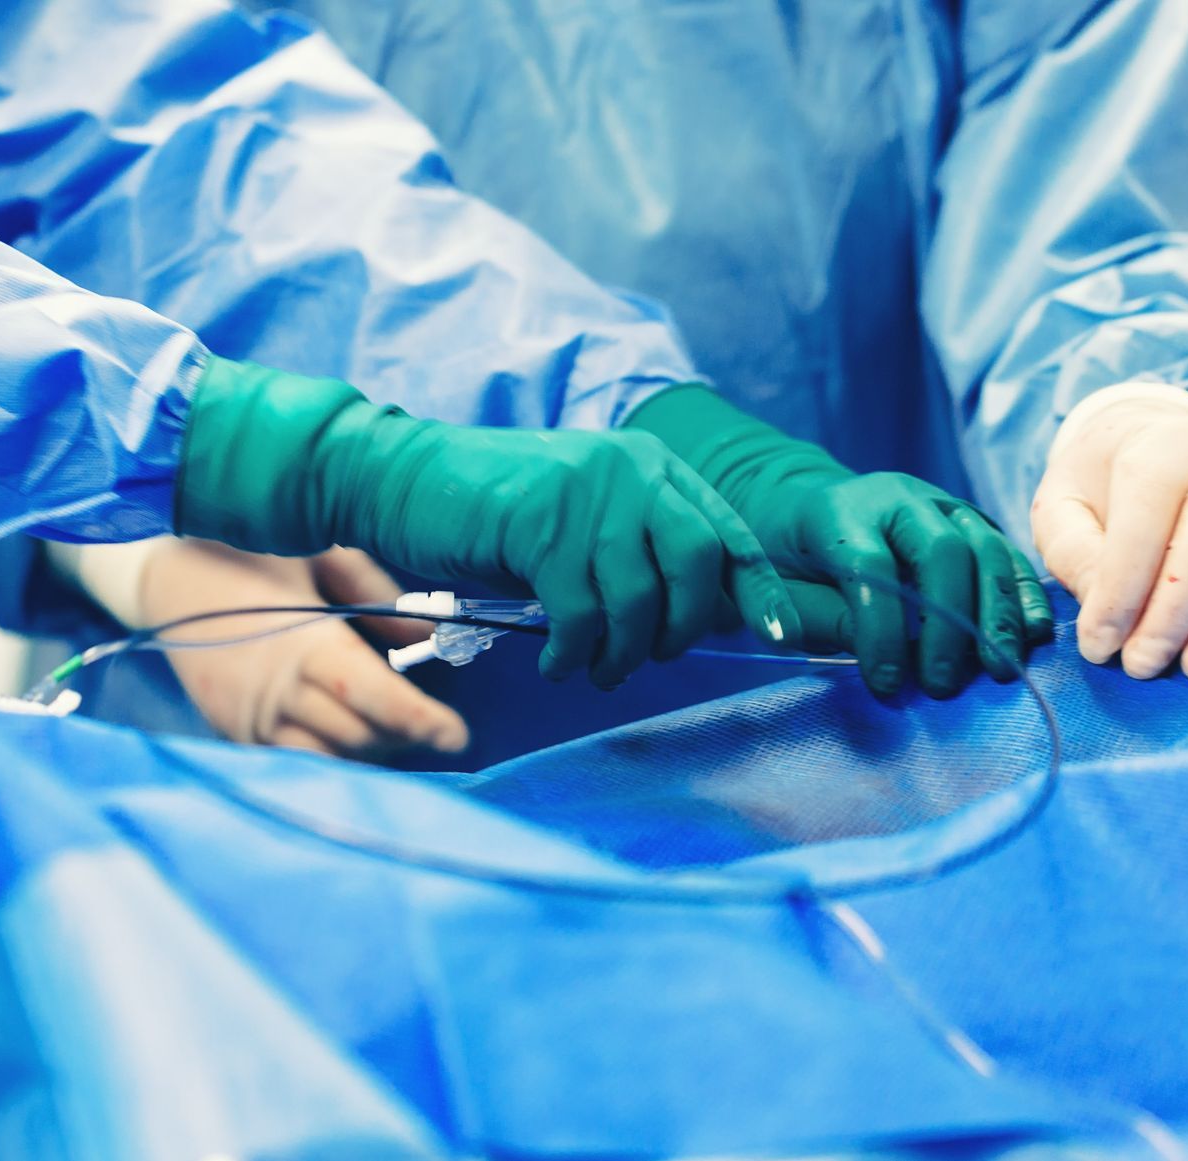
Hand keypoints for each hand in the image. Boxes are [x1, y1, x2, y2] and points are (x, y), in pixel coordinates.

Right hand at [138, 539, 467, 757]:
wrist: (157, 574)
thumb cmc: (245, 551)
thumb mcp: (318, 552)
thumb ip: (376, 595)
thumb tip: (428, 636)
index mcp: (303, 642)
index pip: (373, 699)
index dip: (420, 721)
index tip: (458, 735)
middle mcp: (275, 692)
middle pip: (356, 738)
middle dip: (401, 735)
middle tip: (431, 722)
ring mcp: (247, 719)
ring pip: (324, 760)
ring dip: (365, 752)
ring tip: (391, 732)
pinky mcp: (229, 730)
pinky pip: (286, 762)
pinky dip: (324, 758)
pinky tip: (346, 740)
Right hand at [178, 358, 797, 688]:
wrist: (402, 480)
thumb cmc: (493, 514)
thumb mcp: (581, 526)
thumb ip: (639, 555)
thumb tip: (705, 619)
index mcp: (649, 464)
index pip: (730, 531)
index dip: (762, 590)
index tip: (785, 636)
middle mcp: (628, 467)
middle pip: (697, 561)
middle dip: (682, 627)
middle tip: (646, 658)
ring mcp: (584, 490)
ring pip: (638, 596)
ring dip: (621, 651)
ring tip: (594, 669)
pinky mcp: (539, 520)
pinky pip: (581, 610)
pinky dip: (576, 651)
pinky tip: (559, 663)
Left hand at [626, 385, 1051, 697]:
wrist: (808, 507)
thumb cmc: (791, 559)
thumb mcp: (780, 589)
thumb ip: (816, 618)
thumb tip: (863, 657)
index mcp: (839, 510)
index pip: (870, 566)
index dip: (881, 630)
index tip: (886, 684)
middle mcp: (897, 497)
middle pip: (942, 550)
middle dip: (949, 625)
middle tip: (942, 684)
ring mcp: (941, 502)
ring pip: (984, 547)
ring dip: (997, 613)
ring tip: (997, 670)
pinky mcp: (971, 518)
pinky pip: (1007, 551)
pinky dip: (1024, 593)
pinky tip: (1031, 635)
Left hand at [1033, 384, 1187, 679]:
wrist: (1160, 438)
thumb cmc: (1102, 483)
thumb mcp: (1061, 506)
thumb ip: (1074, 554)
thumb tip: (1102, 611)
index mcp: (1161, 451)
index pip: (1143, 530)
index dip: (1120, 595)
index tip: (1099, 647)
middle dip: (1174, 617)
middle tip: (1143, 666)